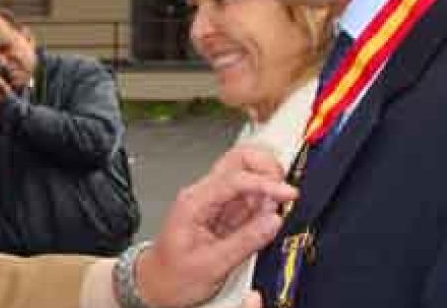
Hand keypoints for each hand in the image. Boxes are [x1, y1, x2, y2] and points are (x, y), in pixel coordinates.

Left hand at [135, 145, 295, 307]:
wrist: (157, 286)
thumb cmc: (173, 276)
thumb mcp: (211, 265)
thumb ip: (245, 242)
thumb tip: (274, 221)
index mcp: (194, 202)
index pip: (234, 178)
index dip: (265, 183)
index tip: (289, 194)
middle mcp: (204, 195)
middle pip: (239, 161)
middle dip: (267, 169)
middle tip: (285, 192)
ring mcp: (215, 202)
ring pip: (247, 177)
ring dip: (268, 189)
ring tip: (278, 212)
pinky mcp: (225, 214)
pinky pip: (250, 199)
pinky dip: (265, 203)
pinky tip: (269, 218)